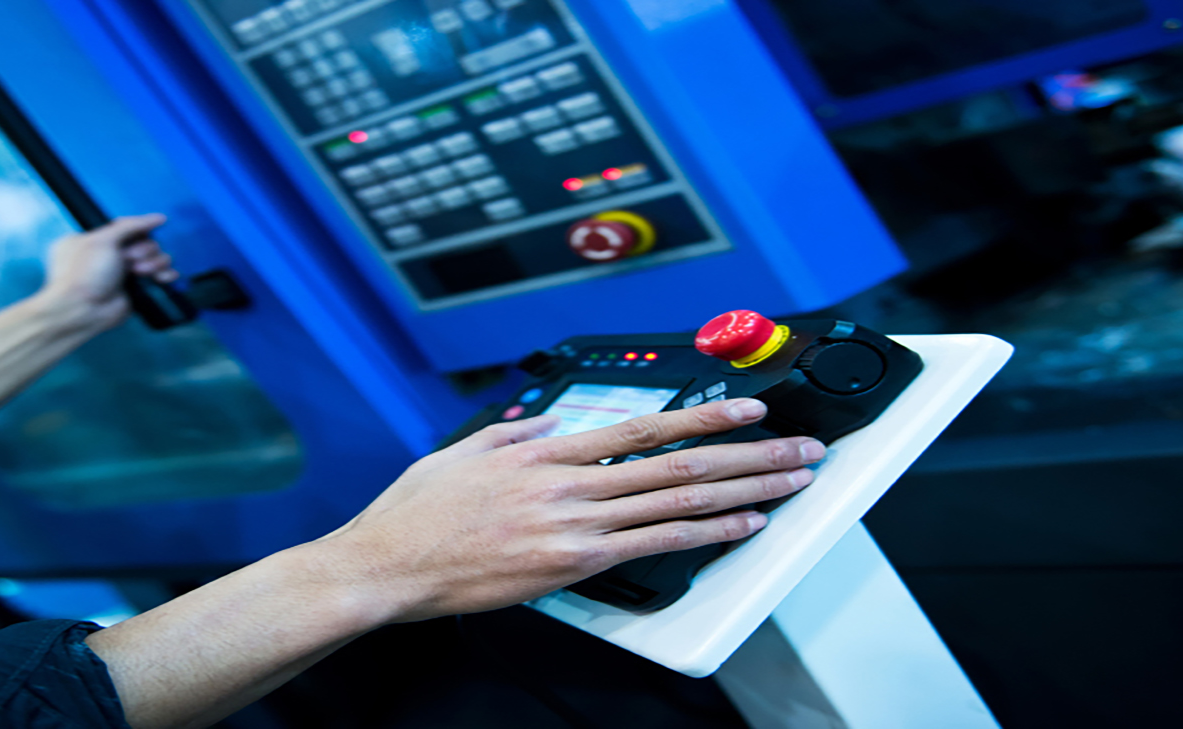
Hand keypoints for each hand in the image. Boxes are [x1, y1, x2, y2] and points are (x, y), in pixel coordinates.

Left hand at [32, 214, 178, 330]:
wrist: (82, 310)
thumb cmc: (84, 273)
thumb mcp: (102, 241)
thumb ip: (129, 226)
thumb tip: (157, 218)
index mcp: (99, 240)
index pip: (128, 226)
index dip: (140, 228)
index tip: (150, 229)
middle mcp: (112, 255)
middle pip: (145, 241)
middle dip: (144, 249)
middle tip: (131, 260)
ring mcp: (126, 272)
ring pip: (156, 257)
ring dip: (154, 262)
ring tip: (141, 272)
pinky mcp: (138, 289)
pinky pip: (160, 276)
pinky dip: (165, 275)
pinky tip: (163, 277)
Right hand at [308, 398, 824, 621]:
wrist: (386, 566)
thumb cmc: (414, 518)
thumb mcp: (458, 454)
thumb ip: (510, 434)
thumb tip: (545, 423)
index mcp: (544, 451)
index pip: (644, 425)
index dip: (705, 416)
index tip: (747, 411)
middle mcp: (569, 481)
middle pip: (677, 459)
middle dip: (747, 453)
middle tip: (796, 446)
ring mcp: (575, 523)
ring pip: (678, 498)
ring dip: (744, 490)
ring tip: (789, 483)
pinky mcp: (573, 563)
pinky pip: (655, 545)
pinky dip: (706, 534)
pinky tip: (742, 527)